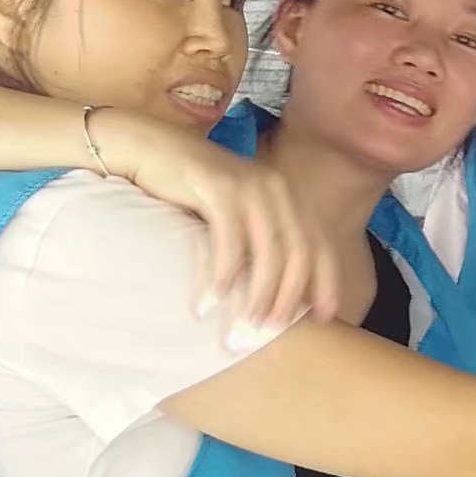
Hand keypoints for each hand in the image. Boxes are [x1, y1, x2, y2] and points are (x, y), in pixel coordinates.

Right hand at [97, 111, 345, 328]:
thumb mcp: (235, 214)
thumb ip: (258, 240)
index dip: (326, 281)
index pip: (318, 244)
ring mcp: (248, 186)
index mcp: (287, 196)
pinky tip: (212, 300)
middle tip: (271, 329)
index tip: (325, 316)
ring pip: (267, 250)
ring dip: (258, 293)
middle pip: (297, 252)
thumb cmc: (191, 191)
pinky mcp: (217, 187)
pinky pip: (229, 239)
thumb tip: (276, 291)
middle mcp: (275, 189)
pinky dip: (223, 274)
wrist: (148, 147)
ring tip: (245, 324)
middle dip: (289, 296)